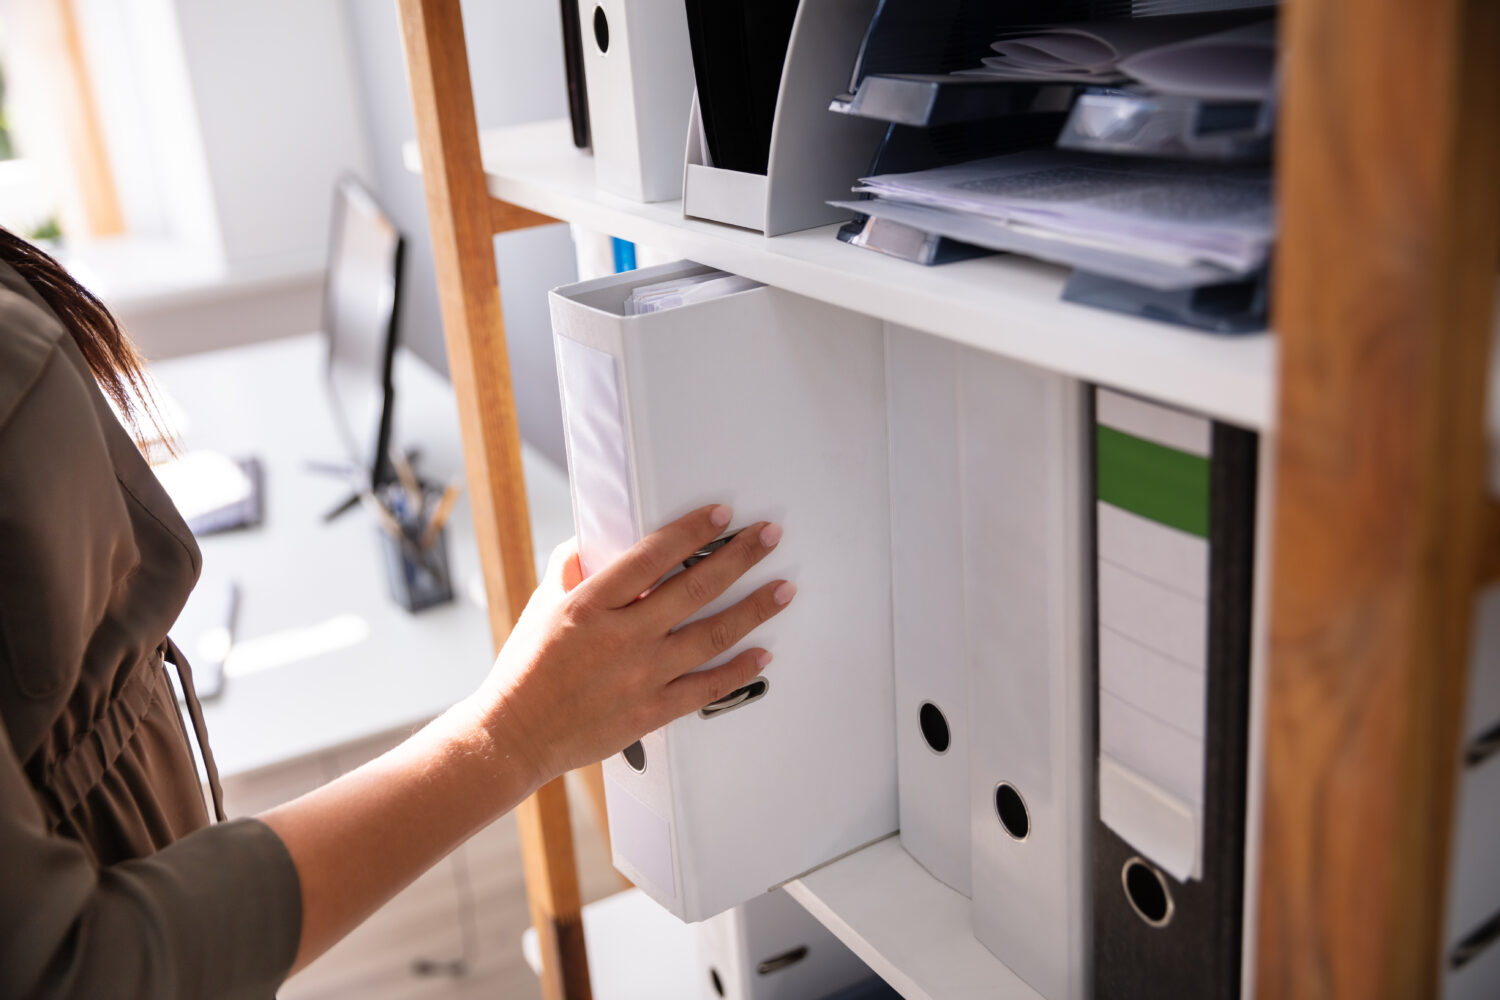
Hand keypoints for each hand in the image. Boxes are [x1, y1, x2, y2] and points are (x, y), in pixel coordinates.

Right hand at [473, 504, 794, 787]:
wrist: (514, 735)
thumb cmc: (525, 670)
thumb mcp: (541, 606)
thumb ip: (570, 570)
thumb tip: (592, 544)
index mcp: (590, 604)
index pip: (652, 556)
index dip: (691, 531)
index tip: (722, 515)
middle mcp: (622, 636)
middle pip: (695, 588)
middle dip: (739, 557)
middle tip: (768, 538)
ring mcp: (641, 676)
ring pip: (712, 635)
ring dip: (753, 609)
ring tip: (783, 590)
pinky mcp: (651, 711)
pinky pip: (706, 687)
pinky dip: (739, 670)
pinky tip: (763, 653)